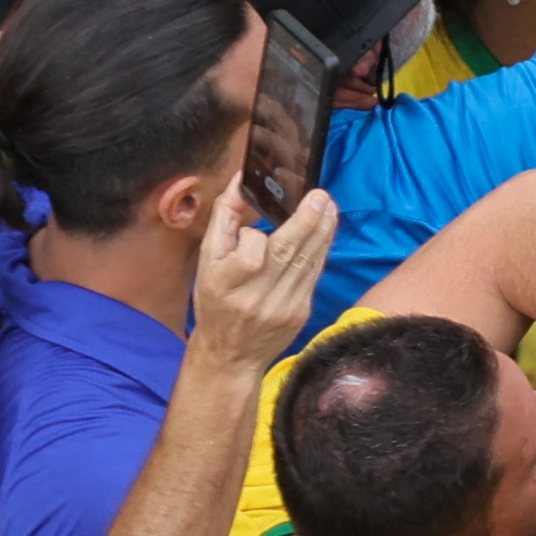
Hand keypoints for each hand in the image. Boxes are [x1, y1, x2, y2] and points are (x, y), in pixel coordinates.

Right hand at [187, 173, 338, 375]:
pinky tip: (325, 231)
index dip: (255, 236)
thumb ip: (223, 219)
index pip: (250, 255)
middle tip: (320, 196)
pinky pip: (314, 274)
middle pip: (286, 254)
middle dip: (307, 221)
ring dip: (322, 231)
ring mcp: (281, 307)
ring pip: (307, 261)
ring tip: (328, 207)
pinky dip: (321, 250)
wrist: (230, 354)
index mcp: (225, 286)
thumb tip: (240, 181)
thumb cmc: (214, 301)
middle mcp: (255, 299)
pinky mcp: (300, 312)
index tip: (255, 227)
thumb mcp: (207, 261)